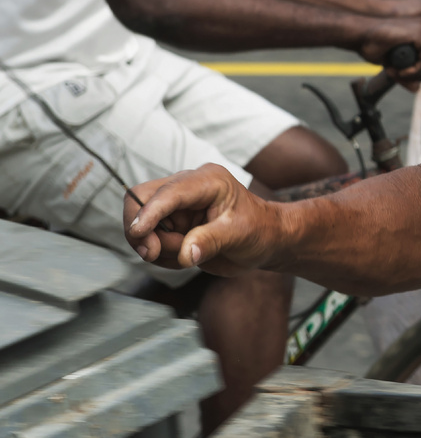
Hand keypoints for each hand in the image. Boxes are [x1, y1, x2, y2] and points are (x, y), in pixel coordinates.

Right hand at [124, 165, 283, 276]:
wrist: (264, 241)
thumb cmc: (259, 230)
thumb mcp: (240, 235)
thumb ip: (211, 241)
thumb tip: (186, 253)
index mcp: (207, 181)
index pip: (168, 192)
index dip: (149, 212)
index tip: (138, 233)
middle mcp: (187, 188)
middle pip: (139, 200)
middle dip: (142, 230)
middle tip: (154, 253)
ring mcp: (176, 206)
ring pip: (140, 224)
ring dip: (158, 248)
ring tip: (190, 255)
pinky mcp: (171, 224)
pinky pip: (148, 241)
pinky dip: (161, 255)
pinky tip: (187, 256)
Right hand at [356, 13, 420, 80]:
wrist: (360, 34)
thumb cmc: (374, 44)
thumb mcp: (394, 63)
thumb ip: (407, 73)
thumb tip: (417, 88)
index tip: (406, 75)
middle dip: (420, 73)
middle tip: (401, 76)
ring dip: (416, 73)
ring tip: (398, 74)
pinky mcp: (420, 32)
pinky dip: (415, 70)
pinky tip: (400, 71)